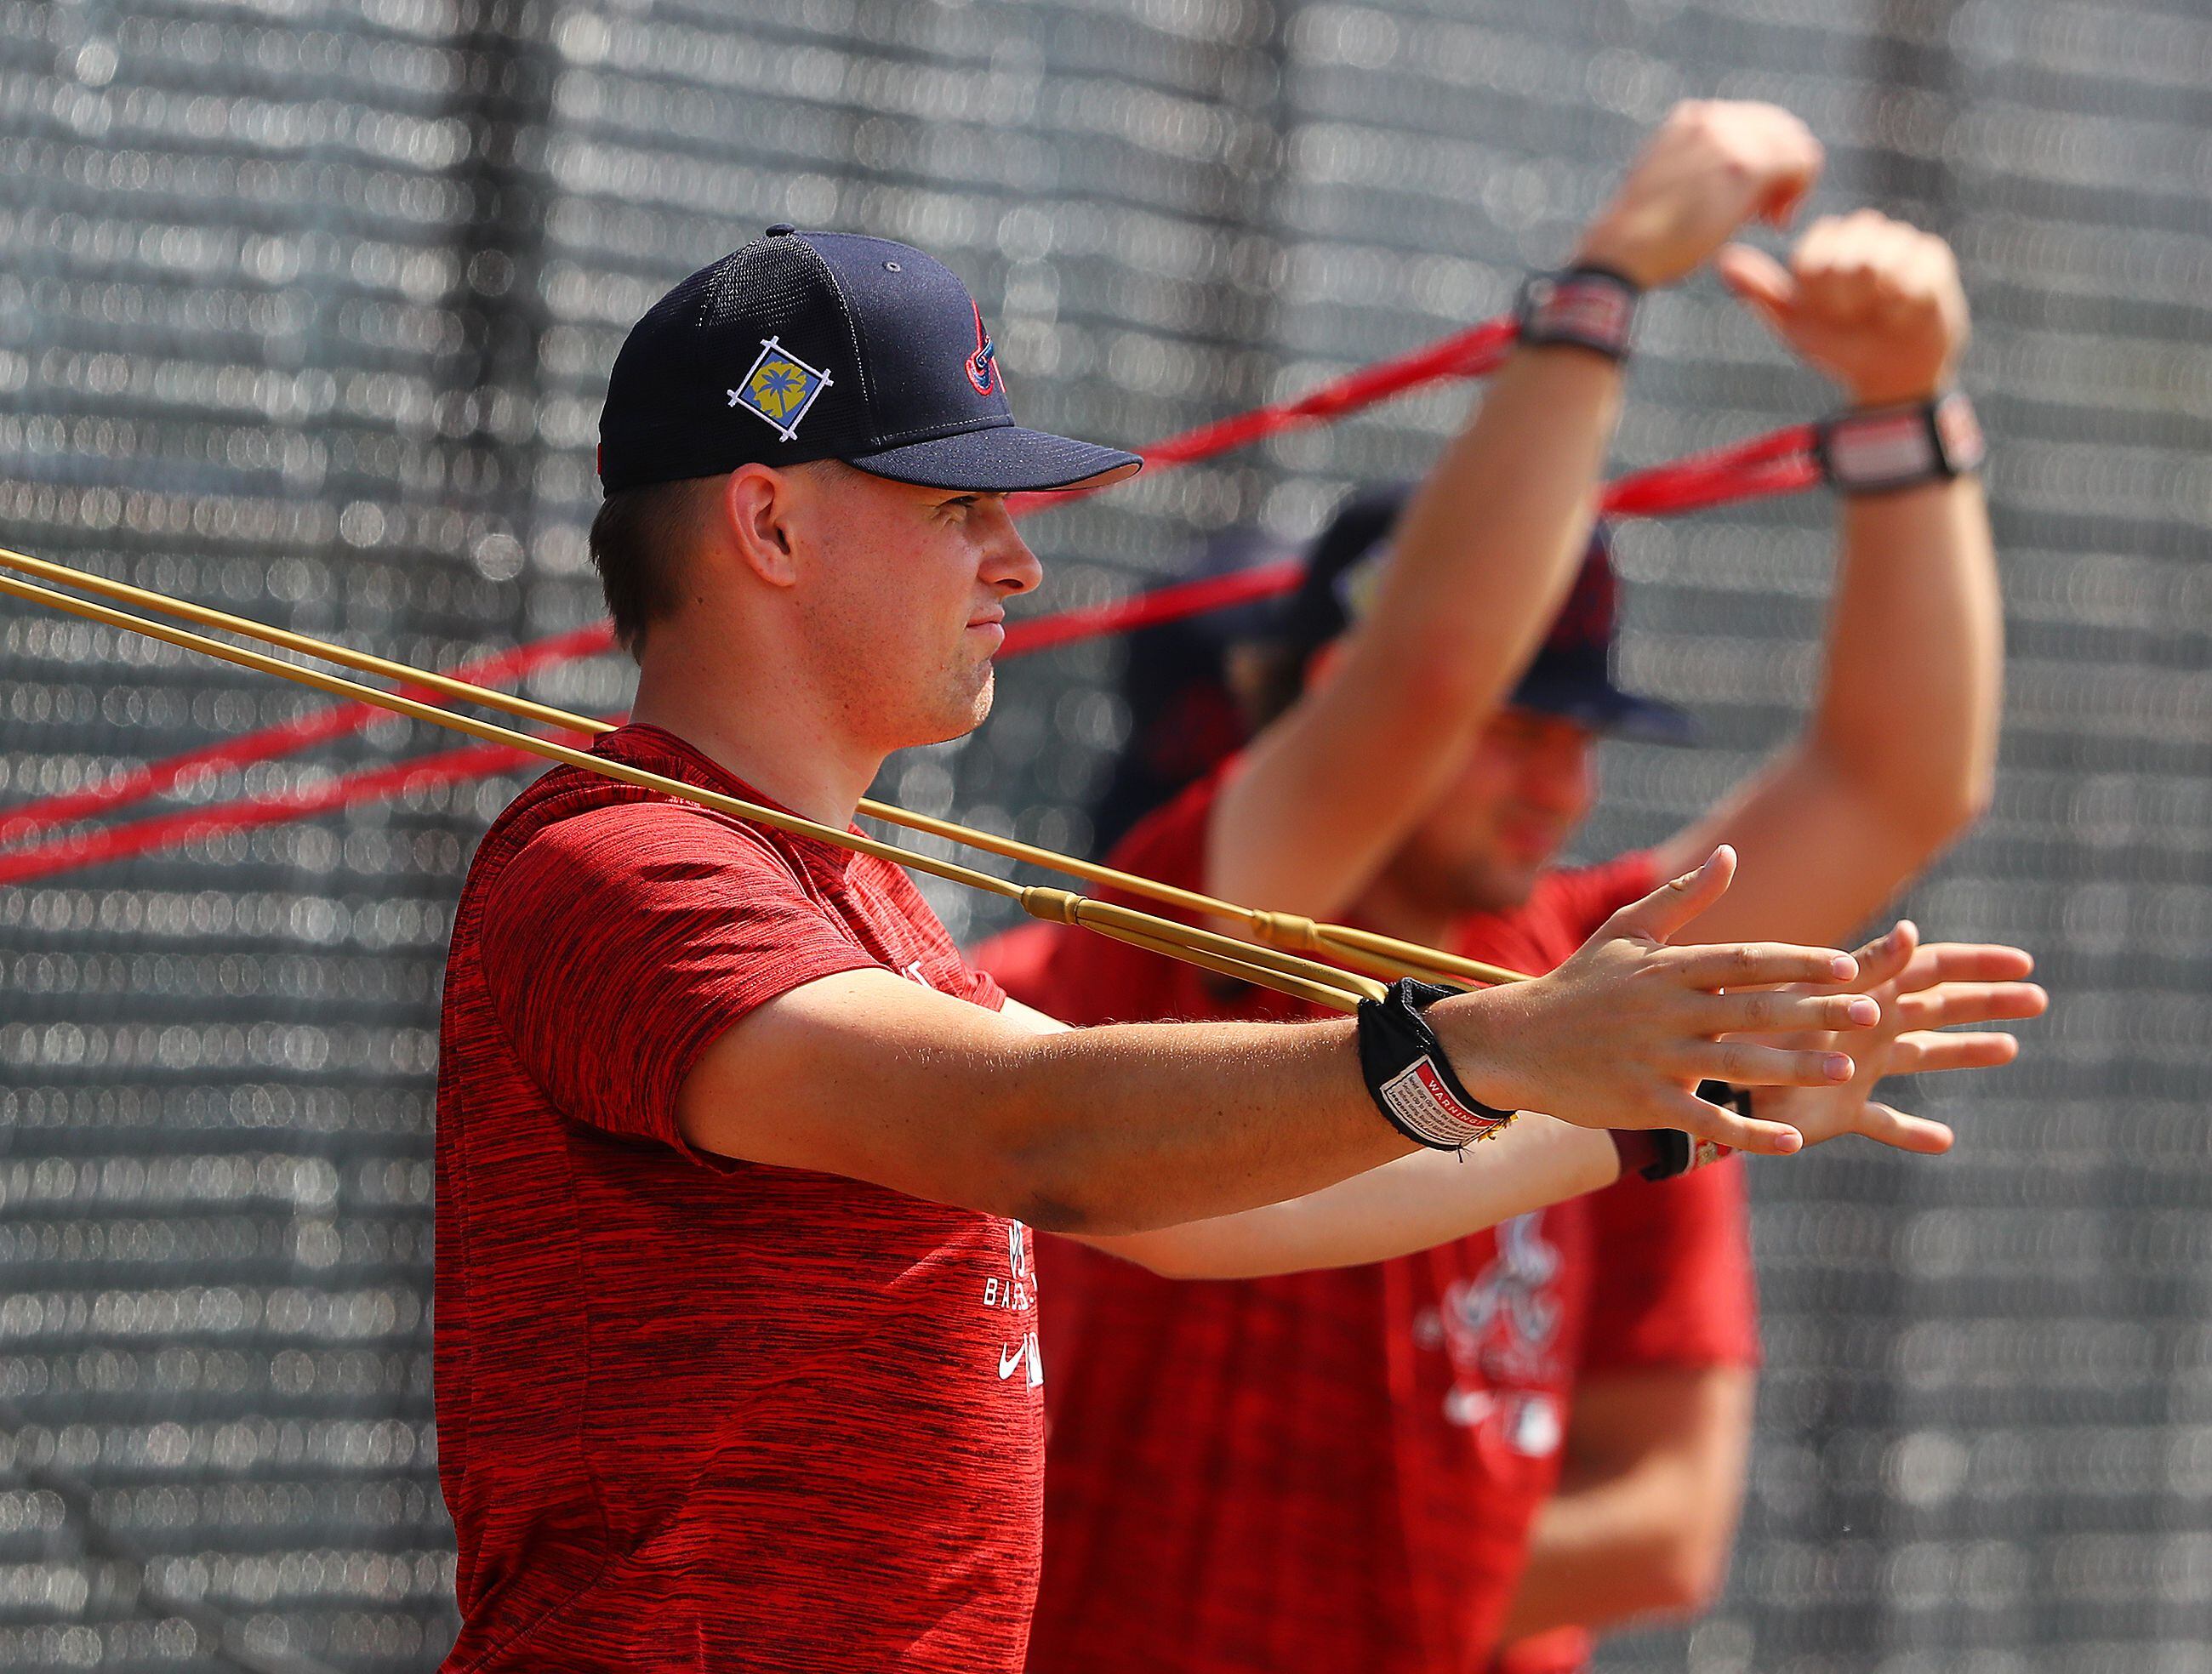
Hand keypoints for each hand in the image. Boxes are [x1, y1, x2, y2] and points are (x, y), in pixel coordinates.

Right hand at [1429, 847, 1874, 1156]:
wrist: (1513, 1042)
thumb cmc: (1576, 984)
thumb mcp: (1624, 932)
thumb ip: (1683, 898)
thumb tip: (1730, 855)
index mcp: (1667, 968)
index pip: (1744, 960)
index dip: (1797, 962)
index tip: (1848, 964)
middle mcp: (1665, 1010)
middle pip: (1752, 1009)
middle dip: (1814, 1011)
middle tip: (1871, 1012)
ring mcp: (1654, 1057)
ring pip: (1735, 1063)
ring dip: (1794, 1067)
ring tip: (1849, 1069)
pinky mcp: (1642, 1100)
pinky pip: (1702, 1118)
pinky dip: (1746, 1131)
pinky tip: (1788, 1141)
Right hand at [1572, 101, 1823, 289]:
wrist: (1621, 251)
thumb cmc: (1640, 235)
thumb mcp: (1668, 184)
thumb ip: (1700, 165)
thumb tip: (1733, 177)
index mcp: (1691, 118)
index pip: (1756, 122)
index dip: (1767, 158)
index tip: (1755, 201)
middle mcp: (1711, 117)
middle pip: (1781, 128)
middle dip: (1784, 169)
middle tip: (1769, 213)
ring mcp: (1729, 138)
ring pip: (1794, 145)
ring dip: (1791, 184)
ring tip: (1770, 219)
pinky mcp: (1746, 166)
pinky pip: (1802, 163)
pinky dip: (1799, 193)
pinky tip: (1775, 223)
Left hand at [1716, 211, 1968, 405]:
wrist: (1889, 373)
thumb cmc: (1838, 344)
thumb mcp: (1794, 322)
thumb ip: (1761, 290)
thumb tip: (1723, 259)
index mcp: (1825, 245)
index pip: (1813, 254)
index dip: (1819, 291)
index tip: (1827, 311)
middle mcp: (1862, 233)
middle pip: (1848, 252)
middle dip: (1848, 296)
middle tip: (1856, 315)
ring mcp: (1899, 241)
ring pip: (1881, 259)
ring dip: (1876, 299)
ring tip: (1880, 312)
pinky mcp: (1933, 257)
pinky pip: (1915, 272)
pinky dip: (1904, 303)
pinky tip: (1903, 313)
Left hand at [1736, 920, 2046, 1151]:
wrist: (1712, 1081)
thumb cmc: (1759, 1032)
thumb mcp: (1820, 998)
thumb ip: (1868, 968)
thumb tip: (1914, 930)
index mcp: (1863, 995)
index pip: (1930, 969)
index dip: (1977, 965)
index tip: (2026, 962)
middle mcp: (1865, 1027)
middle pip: (1939, 1008)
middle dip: (1987, 1001)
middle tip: (2039, 999)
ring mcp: (1857, 1069)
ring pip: (1923, 1057)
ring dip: (1966, 1052)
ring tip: (2010, 1050)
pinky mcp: (1841, 1111)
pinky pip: (1886, 1123)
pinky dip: (1913, 1131)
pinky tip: (1944, 1141)